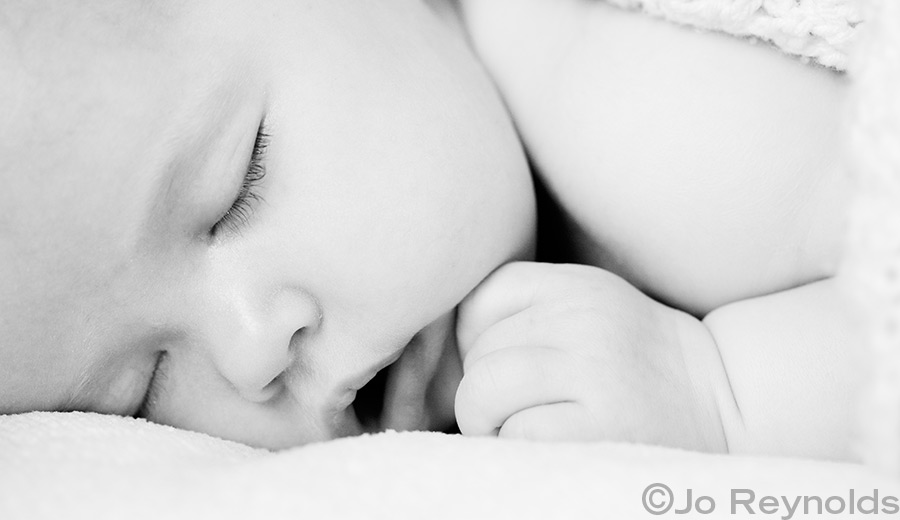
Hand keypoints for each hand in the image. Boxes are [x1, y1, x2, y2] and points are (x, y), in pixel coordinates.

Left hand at [454, 262, 725, 450]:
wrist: (727, 399)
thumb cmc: (637, 363)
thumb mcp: (588, 310)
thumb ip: (525, 315)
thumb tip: (439, 358)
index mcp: (576, 285)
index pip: (480, 301)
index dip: (474, 345)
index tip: (501, 370)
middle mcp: (585, 318)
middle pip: (479, 354)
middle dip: (482, 393)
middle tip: (516, 412)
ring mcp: (595, 369)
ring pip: (484, 392)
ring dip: (489, 424)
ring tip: (525, 431)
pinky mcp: (602, 424)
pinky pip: (515, 435)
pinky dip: (516, 449)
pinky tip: (548, 448)